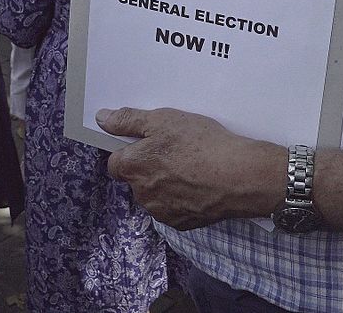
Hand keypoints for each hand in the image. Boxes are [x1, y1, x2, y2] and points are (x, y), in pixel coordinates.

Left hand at [98, 107, 282, 230]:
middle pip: (136, 179)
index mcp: (132, 168)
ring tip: (191, 166)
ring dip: (165, 183)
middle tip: (175, 150)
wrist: (239, 176)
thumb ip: (128, 120)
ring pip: (155, 195)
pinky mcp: (181, 223)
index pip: (115, 162)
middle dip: (149, 167)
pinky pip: (173, 208)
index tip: (148, 142)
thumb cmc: (201, 144)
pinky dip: (182, 197)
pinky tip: (199, 183)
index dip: (130, 151)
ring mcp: (161, 211)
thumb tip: (102, 119)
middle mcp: (141, 194)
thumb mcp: (163, 120)